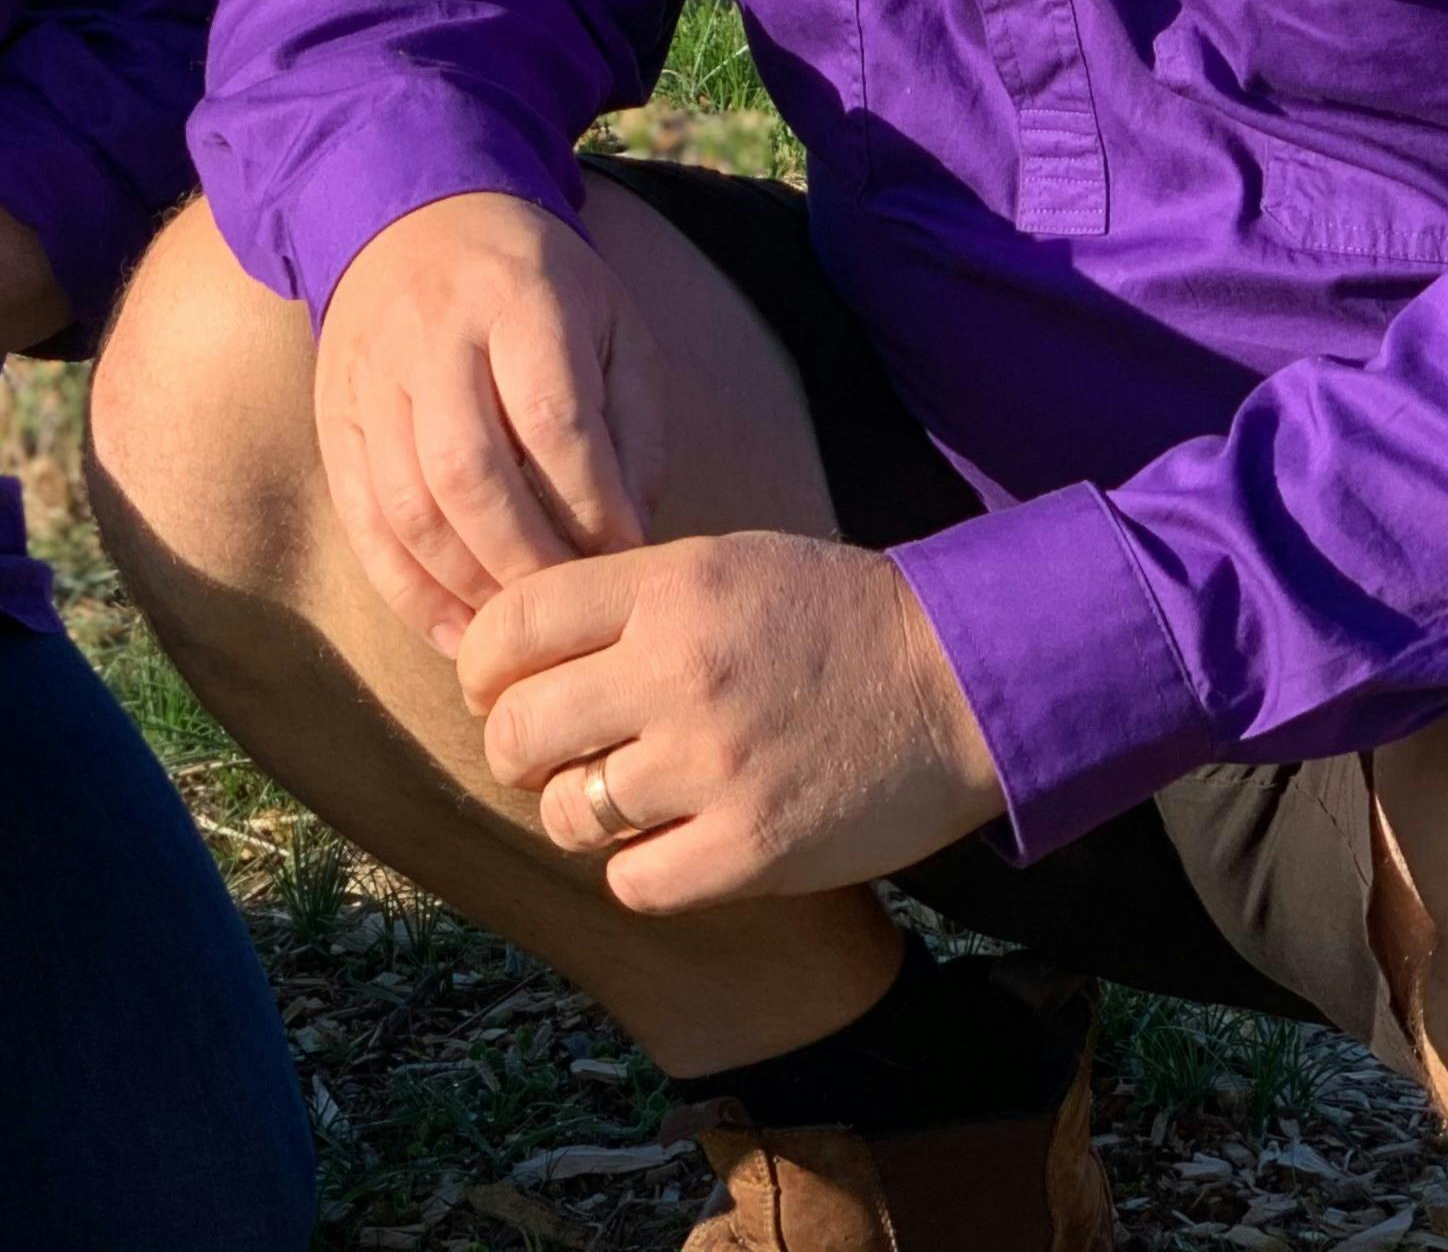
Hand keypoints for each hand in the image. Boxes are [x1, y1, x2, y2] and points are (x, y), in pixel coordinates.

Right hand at [312, 190, 666, 656]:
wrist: (418, 218)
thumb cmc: (540, 288)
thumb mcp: (612, 323)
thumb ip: (632, 426)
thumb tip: (628, 541)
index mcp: (519, 299)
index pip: (552, 420)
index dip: (590, 504)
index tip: (627, 556)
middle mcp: (434, 335)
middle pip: (469, 472)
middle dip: (527, 559)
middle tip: (573, 608)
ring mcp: (373, 378)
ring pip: (408, 506)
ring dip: (467, 586)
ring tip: (520, 630)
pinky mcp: (337, 417)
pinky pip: (364, 520)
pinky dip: (408, 590)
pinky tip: (457, 632)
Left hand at [457, 529, 1004, 911]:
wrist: (965, 681)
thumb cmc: (838, 619)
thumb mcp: (726, 564)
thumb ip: (628, 597)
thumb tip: (517, 645)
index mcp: (669, 587)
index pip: (511, 625)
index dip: (482, 665)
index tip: (495, 686)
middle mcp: (678, 671)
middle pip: (519, 729)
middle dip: (517, 749)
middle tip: (548, 753)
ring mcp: (714, 765)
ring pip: (569, 813)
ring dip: (580, 812)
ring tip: (620, 798)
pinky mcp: (752, 849)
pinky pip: (633, 883)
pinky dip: (639, 870)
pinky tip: (672, 844)